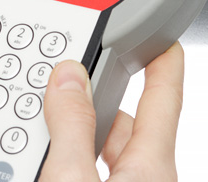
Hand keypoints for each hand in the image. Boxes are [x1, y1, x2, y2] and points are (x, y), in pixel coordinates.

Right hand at [40, 42, 183, 180]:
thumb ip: (71, 126)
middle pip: (124, 123)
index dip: (164, 62)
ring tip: (42, 128)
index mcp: (151, 167)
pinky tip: (45, 161)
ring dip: (76, 133)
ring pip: (103, 151)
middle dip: (93, 98)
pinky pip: (90, 173)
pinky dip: (71, 158)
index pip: (164, 99)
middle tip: (65, 80)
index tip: (164, 39)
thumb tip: (68, 78)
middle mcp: (146, 180)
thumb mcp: (71, 177)